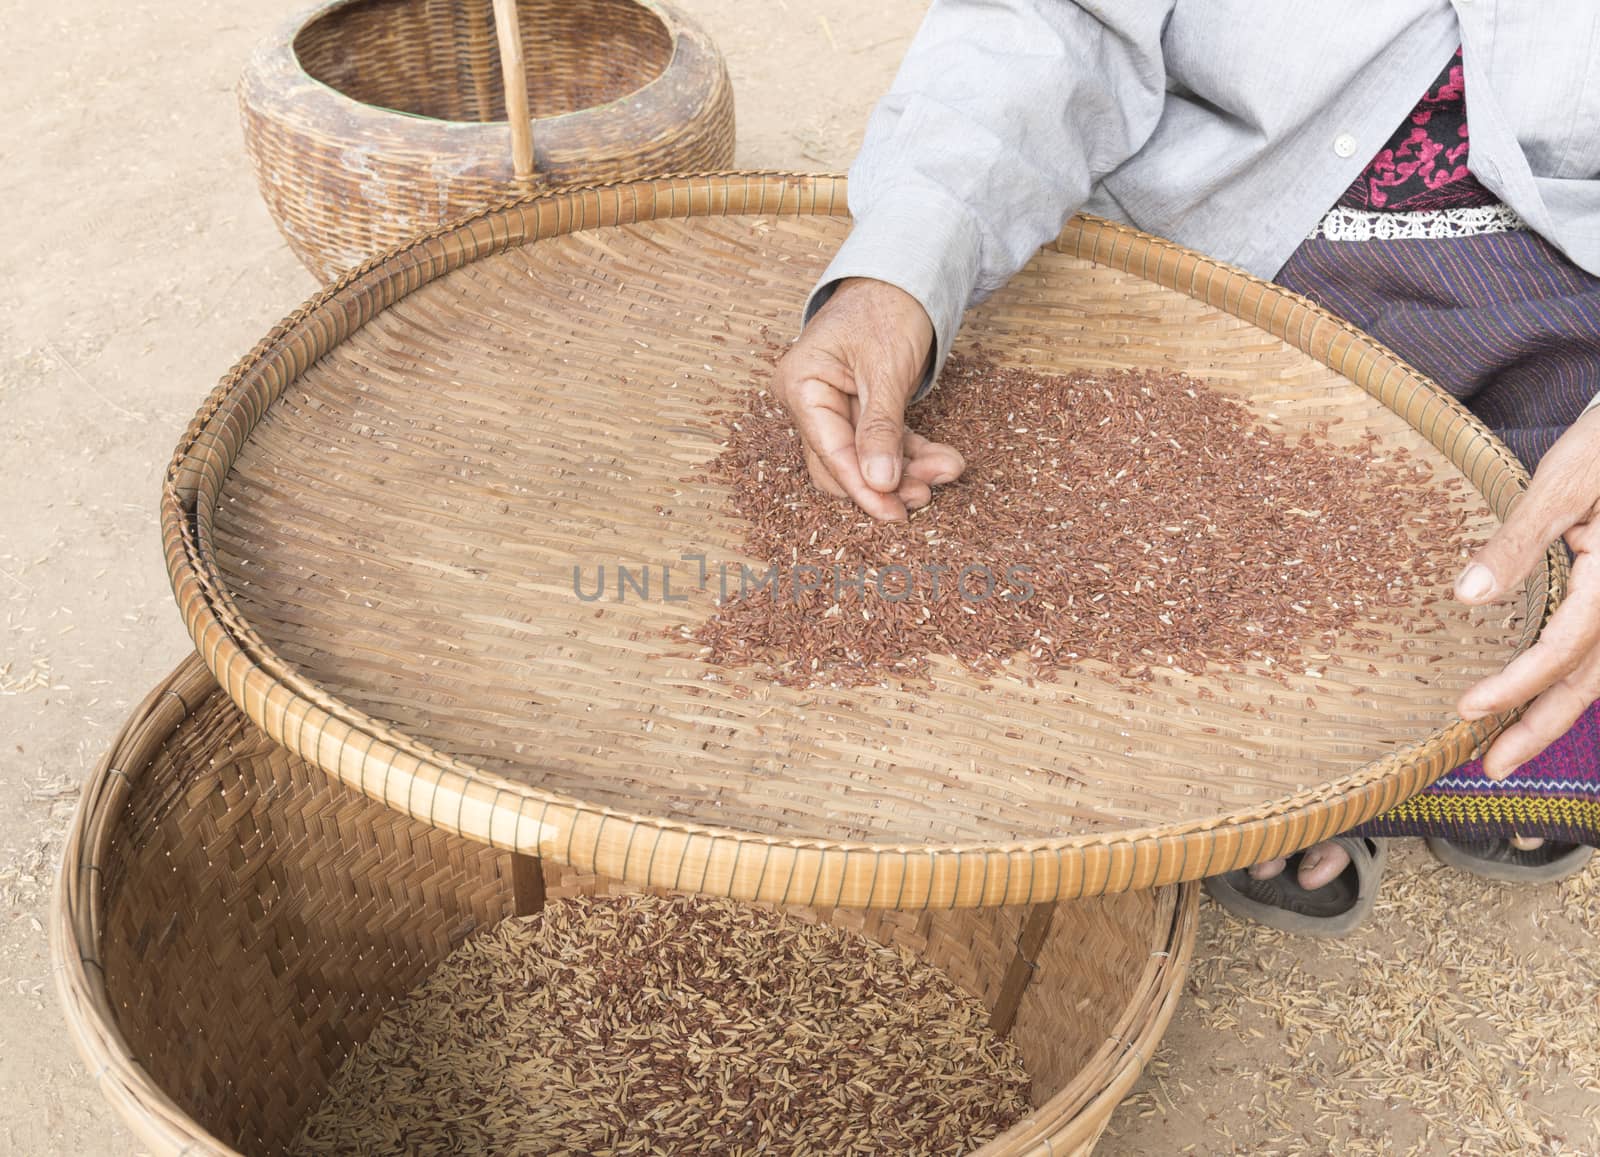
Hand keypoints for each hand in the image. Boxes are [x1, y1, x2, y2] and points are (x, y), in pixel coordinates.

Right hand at [771, 277, 965, 520]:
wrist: (905, 273)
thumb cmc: (887, 306)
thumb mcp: (886, 368)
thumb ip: (880, 428)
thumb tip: (879, 484)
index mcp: (801, 385)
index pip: (829, 452)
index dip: (862, 487)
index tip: (894, 513)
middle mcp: (811, 400)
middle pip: (842, 464)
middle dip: (886, 483)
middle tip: (926, 494)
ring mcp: (835, 407)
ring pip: (866, 459)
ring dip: (906, 471)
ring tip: (947, 471)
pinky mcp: (862, 408)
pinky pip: (884, 444)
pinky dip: (911, 454)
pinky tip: (942, 461)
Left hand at [1455, 408, 1599, 777]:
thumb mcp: (1563, 481)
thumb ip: (1519, 542)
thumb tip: (1466, 597)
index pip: (1565, 649)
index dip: (1517, 686)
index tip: (1466, 710)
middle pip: (1590, 680)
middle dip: (1541, 727)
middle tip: (1491, 769)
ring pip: (1599, 671)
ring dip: (1555, 712)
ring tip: (1506, 749)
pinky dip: (1569, 679)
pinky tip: (1537, 698)